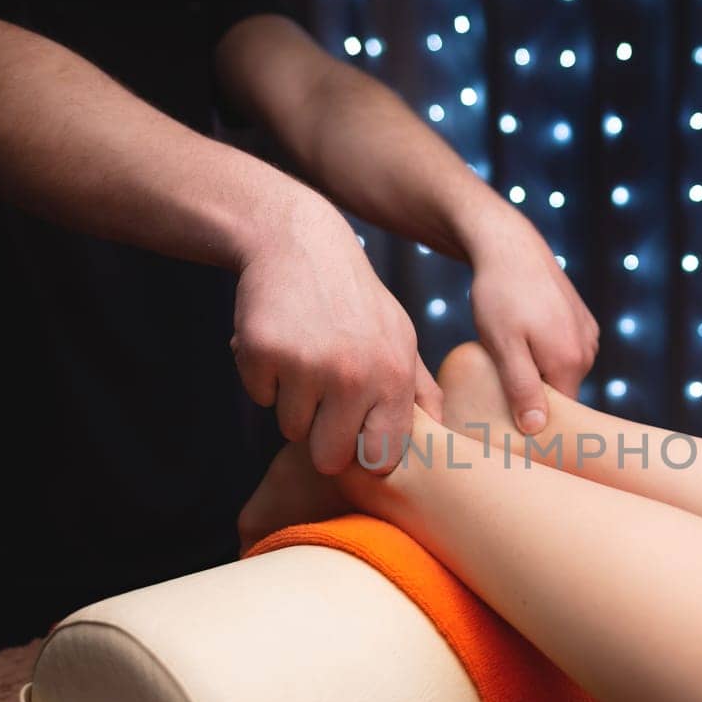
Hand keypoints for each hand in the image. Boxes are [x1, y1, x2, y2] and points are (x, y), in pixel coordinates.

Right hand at [231, 197, 441, 474]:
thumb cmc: (355, 300)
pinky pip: (260, 398)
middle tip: (324, 392)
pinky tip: (280, 341)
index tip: (356, 430)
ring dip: (293, 402)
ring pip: (291, 429)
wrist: (300, 242)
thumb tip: (442, 438)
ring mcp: (307, 365)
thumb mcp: (401, 337)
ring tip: (304, 356)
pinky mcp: (264, 353)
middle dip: (322, 435)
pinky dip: (264, 377)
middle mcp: (354, 375)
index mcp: (394, 376)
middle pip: (329, 458)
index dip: (363, 452)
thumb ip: (420, 392)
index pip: (379, 458)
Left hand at [465, 208, 598, 433]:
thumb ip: (522, 389)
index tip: (504, 414)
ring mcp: (588, 333)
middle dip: (534, 392)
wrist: (509, 246)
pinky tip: (523, 336)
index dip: (532, 417)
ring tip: (508, 353)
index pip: (559, 413)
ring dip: (538, 370)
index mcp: (571, 362)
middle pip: (561, 392)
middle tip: (498, 379)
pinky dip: (545, 351)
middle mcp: (588, 350)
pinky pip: (565, 350)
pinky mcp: (582, 319)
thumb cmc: (500, 296)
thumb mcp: (504, 346)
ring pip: (561, 371)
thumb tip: (536, 428)